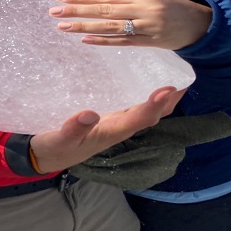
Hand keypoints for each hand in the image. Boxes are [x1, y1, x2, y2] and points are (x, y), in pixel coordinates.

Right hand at [30, 87, 184, 172]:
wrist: (46, 156)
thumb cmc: (53, 148)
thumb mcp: (58, 140)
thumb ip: (73, 129)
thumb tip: (90, 114)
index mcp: (109, 132)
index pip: (138, 119)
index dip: (154, 105)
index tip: (167, 89)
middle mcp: (117, 127)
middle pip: (151, 115)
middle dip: (169, 100)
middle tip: (183, 77)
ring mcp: (114, 122)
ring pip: (145, 111)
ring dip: (161, 97)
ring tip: (172, 74)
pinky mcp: (108, 116)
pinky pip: (132, 105)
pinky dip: (144, 93)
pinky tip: (144, 78)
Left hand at [50, 0, 211, 49]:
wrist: (204, 24)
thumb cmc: (173, 8)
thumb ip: (127, 0)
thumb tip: (96, 1)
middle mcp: (143, 9)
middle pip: (104, 10)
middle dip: (77, 10)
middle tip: (54, 10)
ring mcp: (147, 27)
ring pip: (110, 26)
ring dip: (84, 26)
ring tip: (63, 25)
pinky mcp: (150, 43)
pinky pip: (123, 42)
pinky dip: (103, 41)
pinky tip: (85, 40)